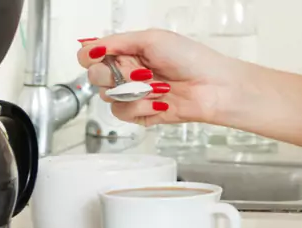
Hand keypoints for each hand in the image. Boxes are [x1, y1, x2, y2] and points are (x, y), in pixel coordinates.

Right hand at [77, 29, 245, 126]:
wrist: (213, 87)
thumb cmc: (190, 59)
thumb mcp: (152, 39)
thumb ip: (117, 42)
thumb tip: (90, 45)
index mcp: (125, 51)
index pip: (88, 55)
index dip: (91, 57)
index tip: (105, 56)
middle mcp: (124, 72)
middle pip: (94, 77)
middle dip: (117, 74)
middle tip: (141, 72)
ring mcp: (130, 93)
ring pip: (106, 96)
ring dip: (133, 91)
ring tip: (158, 86)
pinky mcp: (138, 113)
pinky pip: (121, 112)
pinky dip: (140, 106)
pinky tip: (159, 101)